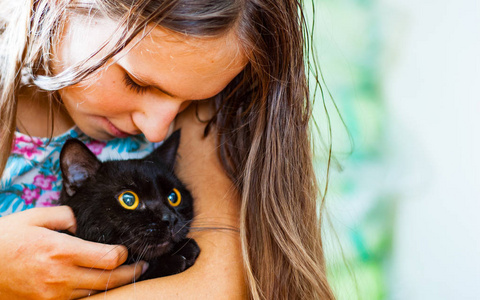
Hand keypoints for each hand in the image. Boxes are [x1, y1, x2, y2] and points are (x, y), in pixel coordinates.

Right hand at [0, 206, 145, 299]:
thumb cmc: (5, 239)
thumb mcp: (34, 216)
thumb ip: (65, 216)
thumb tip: (81, 224)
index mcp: (62, 251)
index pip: (108, 258)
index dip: (124, 255)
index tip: (127, 249)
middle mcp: (61, 276)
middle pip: (108, 280)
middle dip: (130, 272)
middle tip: (142, 265)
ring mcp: (54, 294)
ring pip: (95, 293)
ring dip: (113, 284)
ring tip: (124, 274)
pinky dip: (92, 293)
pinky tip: (97, 283)